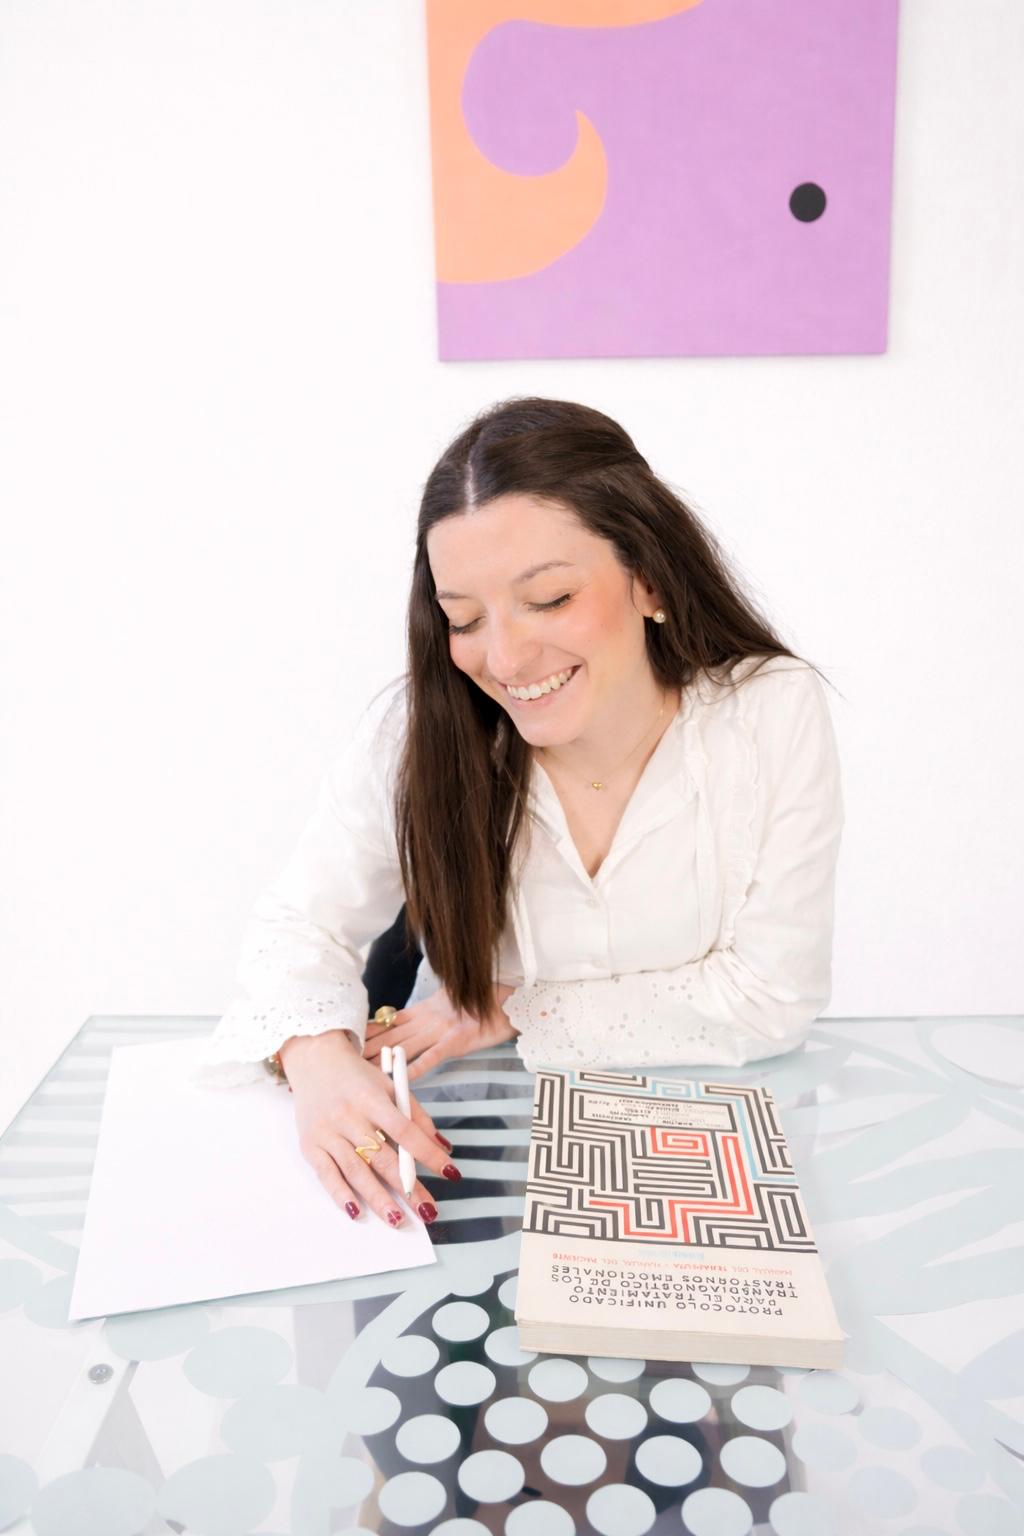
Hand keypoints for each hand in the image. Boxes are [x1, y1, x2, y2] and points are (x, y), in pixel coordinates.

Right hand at [279, 1029, 460, 1226]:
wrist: (314, 1061)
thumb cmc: (357, 1077)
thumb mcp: (389, 1085)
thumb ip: (416, 1115)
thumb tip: (442, 1146)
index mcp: (371, 1098)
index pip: (404, 1130)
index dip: (427, 1152)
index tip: (448, 1172)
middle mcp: (348, 1115)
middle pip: (382, 1156)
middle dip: (407, 1187)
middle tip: (427, 1211)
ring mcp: (327, 1132)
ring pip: (355, 1170)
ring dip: (377, 1198)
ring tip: (397, 1220)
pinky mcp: (310, 1145)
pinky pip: (326, 1175)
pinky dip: (341, 1194)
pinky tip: (356, 1211)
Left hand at [364, 983, 517, 1080]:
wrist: (510, 996)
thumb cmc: (483, 1000)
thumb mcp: (450, 1000)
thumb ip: (430, 1011)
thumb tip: (412, 1018)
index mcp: (426, 1009)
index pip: (390, 1021)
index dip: (369, 1030)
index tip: (349, 1038)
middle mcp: (429, 1019)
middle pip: (391, 1036)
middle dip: (367, 1049)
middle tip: (344, 1060)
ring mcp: (442, 1029)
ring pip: (405, 1047)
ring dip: (382, 1061)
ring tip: (362, 1073)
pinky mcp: (457, 1040)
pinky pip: (432, 1057)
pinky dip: (415, 1068)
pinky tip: (400, 1078)